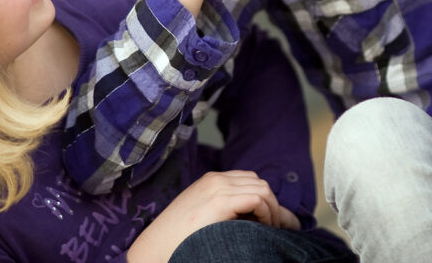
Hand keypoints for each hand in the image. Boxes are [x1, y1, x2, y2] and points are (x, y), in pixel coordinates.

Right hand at [125, 170, 300, 262]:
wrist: (151, 251)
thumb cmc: (176, 242)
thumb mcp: (203, 218)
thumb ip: (224, 210)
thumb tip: (255, 220)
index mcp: (210, 181)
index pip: (249, 181)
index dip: (267, 201)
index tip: (280, 222)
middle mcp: (215, 179)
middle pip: (259, 182)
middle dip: (273, 205)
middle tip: (277, 230)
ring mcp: (217, 187)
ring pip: (262, 188)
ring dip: (272, 210)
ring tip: (270, 233)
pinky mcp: (219, 200)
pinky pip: (257, 198)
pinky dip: (267, 213)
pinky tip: (262, 230)